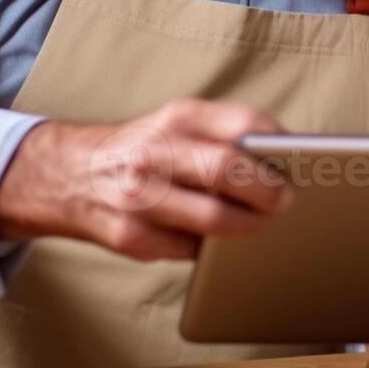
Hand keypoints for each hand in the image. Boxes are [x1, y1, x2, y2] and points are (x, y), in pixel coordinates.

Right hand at [0, 98, 289, 259]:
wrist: (66, 174)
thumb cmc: (139, 150)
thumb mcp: (175, 125)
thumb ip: (222, 136)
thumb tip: (284, 161)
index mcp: (177, 117)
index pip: (245, 124)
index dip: (281, 146)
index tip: (301, 162)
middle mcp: (156, 152)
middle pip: (230, 169)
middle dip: (269, 192)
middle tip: (286, 202)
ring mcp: (140, 196)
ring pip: (214, 219)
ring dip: (248, 227)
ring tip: (262, 226)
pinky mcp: (130, 236)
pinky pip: (189, 250)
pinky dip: (208, 249)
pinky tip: (215, 243)